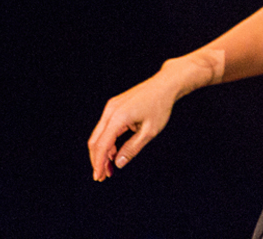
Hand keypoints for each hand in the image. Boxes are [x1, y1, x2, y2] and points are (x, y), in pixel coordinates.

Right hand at [87, 61, 196, 180]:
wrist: (166, 84)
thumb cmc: (161, 106)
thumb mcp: (150, 131)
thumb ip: (132, 148)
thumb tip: (118, 164)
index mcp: (119, 117)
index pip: (102, 144)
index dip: (98, 163)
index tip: (98, 177)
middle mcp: (111, 110)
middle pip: (96, 140)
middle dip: (98, 159)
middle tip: (102, 176)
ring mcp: (111, 107)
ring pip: (100, 134)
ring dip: (103, 152)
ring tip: (110, 168)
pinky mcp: (115, 106)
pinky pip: (106, 127)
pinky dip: (108, 141)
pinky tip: (113, 153)